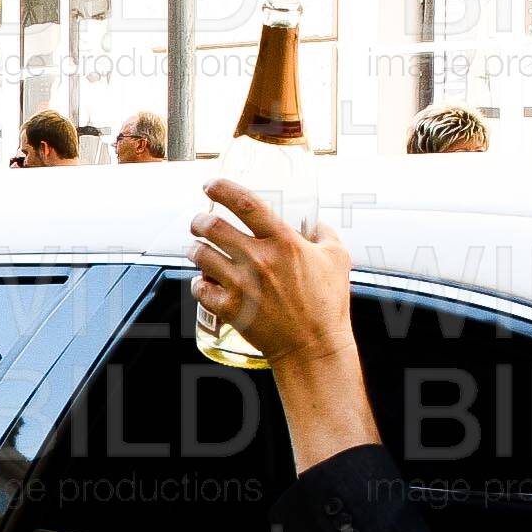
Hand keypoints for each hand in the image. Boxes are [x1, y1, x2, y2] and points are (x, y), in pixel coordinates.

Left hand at [188, 181, 352, 367]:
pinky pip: (199, 288)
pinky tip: (204, 282)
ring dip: (194, 249)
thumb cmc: (327, 304)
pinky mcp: (230, 309)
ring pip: (200, 255)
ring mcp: (242, 285)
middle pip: (212, 227)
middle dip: (198, 221)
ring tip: (198, 249)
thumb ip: (325, 233)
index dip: (223, 189)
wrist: (313, 348)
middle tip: (199, 222)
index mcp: (285, 242)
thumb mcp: (338, 259)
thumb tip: (313, 222)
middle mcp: (259, 260)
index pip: (246, 203)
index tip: (210, 184)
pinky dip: (197, 283)